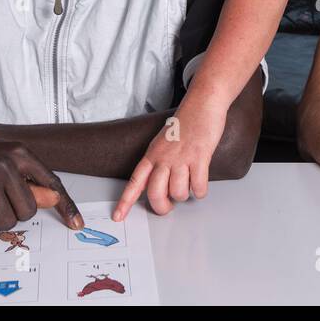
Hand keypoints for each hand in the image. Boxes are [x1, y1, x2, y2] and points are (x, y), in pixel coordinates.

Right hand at [0, 135, 82, 232]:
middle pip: (28, 210)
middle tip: (1, 201)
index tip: (76, 223)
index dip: (66, 205)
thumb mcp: (7, 162)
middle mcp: (6, 163)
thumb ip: (30, 181)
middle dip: (16, 213)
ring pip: (7, 220)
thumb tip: (53, 200)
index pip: (51, 183)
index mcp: (21, 154)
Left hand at [114, 93, 226, 220]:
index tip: (118, 216)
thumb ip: (157, 163)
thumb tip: (155, 186)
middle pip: (155, 193)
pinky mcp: (199, 157)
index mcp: (152, 154)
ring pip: (178, 193)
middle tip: (168, 207)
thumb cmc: (184, 124)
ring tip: (188, 187)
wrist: (202, 104)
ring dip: (184, 196)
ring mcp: (181, 158)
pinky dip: (200, 192)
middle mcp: (164, 157)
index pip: (135, 181)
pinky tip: (200, 185)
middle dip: (162, 207)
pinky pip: (198, 187)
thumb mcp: (162, 143)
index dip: (125, 201)